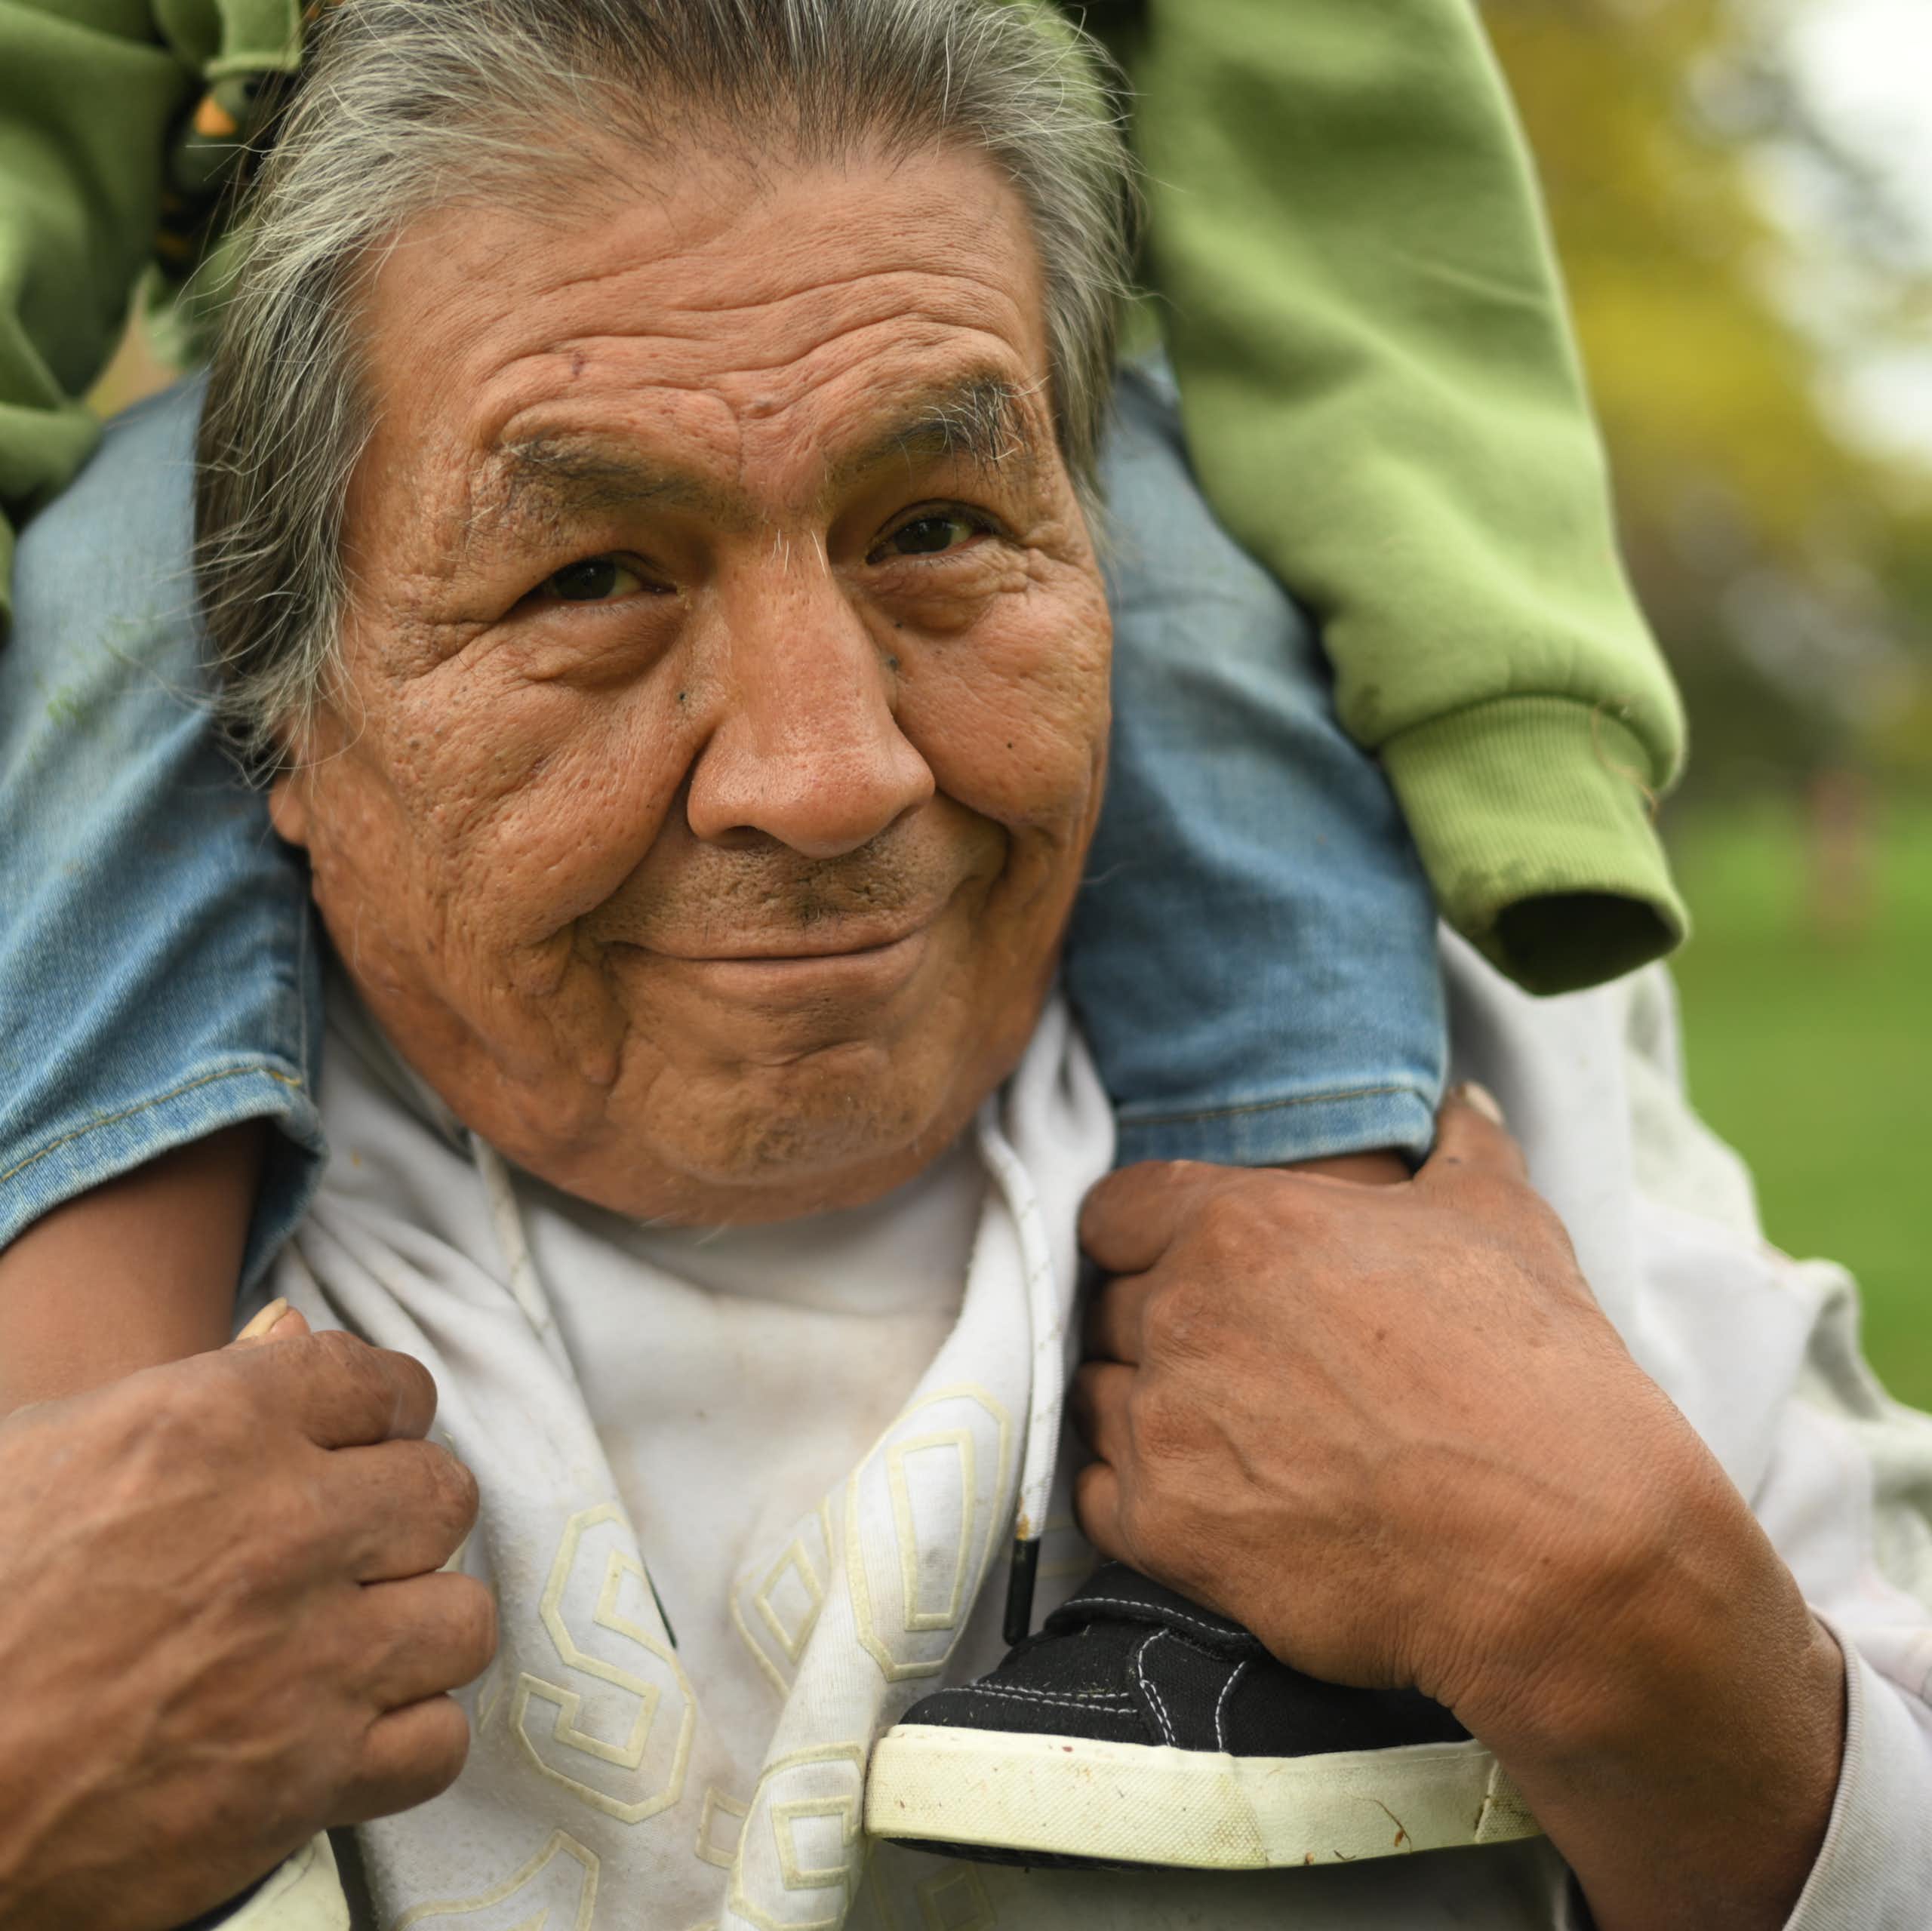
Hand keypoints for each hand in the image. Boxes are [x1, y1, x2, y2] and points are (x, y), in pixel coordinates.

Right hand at [0, 1311, 494, 1930]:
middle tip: (356, 1546)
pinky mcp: (310, 1778)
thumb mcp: (52, 1452)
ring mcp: (309, 1658)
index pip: (385, 1383)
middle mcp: (283, 1530)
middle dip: (405, 1517)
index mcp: (216, 1426)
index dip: (382, 1413)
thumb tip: (291, 1328)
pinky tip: (355, 1726)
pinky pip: (437, 1740)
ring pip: (462, 1615)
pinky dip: (407, 1738)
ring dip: (419, 1627)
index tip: (366, 1443)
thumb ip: (197, 1389)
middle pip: (441, 1493)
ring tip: (365, 1636)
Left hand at [1073, 1091, 1842, 1930]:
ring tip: (1227, 1435)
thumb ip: (1462, 1145)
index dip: (1141, 1239)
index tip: (1177, 1269)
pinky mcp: (1164, 1529)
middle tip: (1233, 1366)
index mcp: (1239, 1225)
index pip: (1114, 1211)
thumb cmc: (1534, 1373)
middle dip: (1157, 1330)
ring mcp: (1165, 1424)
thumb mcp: (1505, 1225)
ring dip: (1143, 1410)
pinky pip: (1094, 1497)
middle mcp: (1183, 1314)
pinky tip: (1210, 1501)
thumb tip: (1461, 1102)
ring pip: (1097, 1398)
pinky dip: (1136, 1500)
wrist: (1559, 1548)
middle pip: (1108, 1308)